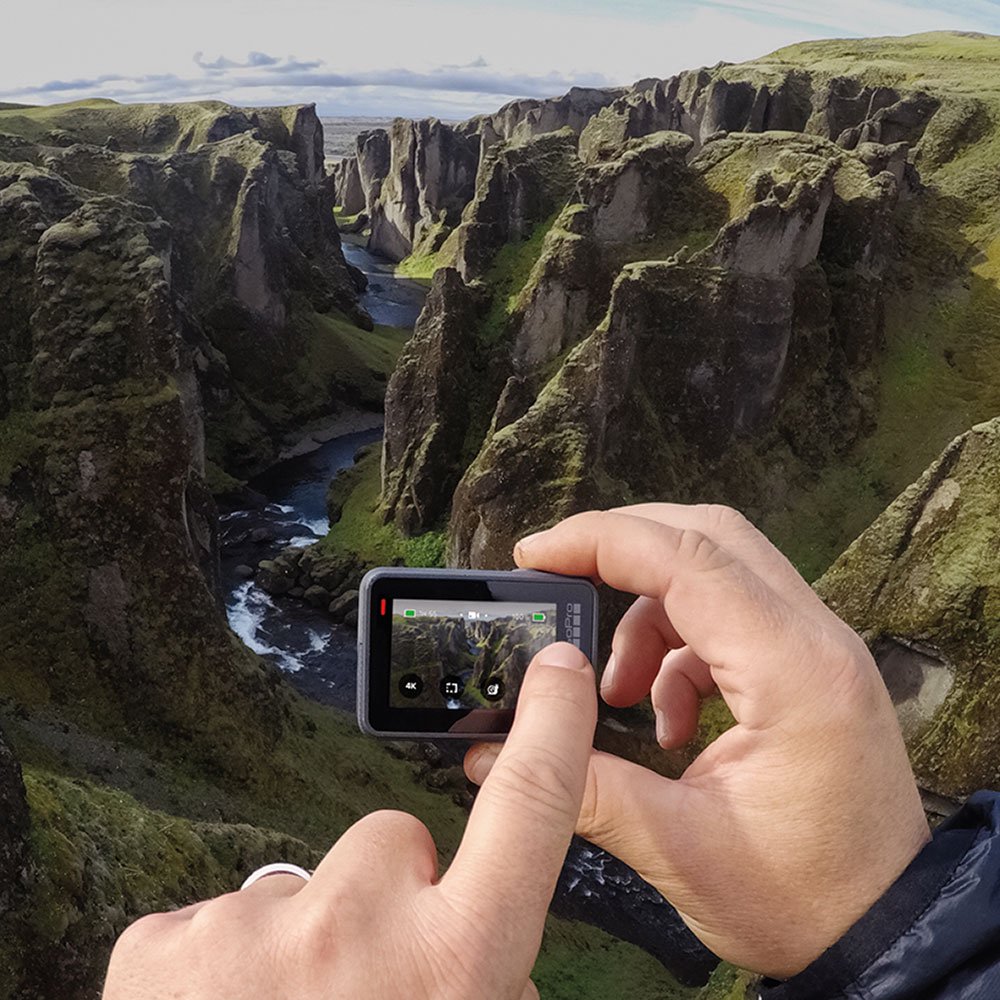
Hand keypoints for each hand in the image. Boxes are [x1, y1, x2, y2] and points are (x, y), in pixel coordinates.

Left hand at [103, 643, 596, 999]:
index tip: (556, 668)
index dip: (550, 732)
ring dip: (297, 944)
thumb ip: (485, 982)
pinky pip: (214, 923)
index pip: (530, 815)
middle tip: (361, 989)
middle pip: (389, 842)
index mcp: (456, 969)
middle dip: (383, 895)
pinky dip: (214, 969)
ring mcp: (254, 930)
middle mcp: (361, 931)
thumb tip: (486, 950)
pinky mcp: (165, 946)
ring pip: (302, 887)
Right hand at [465, 505, 929, 978]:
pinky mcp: (808, 666)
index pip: (687, 560)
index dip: (600, 541)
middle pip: (708, 536)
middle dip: (623, 546)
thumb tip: (493, 755)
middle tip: (559, 577)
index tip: (534, 553)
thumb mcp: (679, 849)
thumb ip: (586, 786)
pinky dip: (679, 647)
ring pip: (718, 570)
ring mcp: (818, 647)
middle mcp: (816, 639)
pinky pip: (730, 618)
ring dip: (649, 612)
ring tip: (618, 692)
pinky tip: (667, 719)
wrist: (886, 932)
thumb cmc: (802, 901)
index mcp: (794, 671)